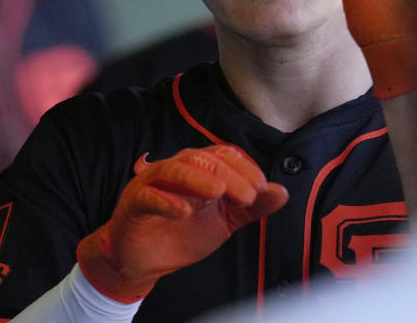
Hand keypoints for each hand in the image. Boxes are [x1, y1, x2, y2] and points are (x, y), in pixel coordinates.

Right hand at [76, 145, 288, 302]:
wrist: (145, 261)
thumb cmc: (183, 234)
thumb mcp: (224, 221)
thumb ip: (251, 207)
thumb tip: (282, 192)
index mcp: (199, 169)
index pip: (224, 155)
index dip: (245, 168)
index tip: (262, 188)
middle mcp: (177, 169)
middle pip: (203, 160)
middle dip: (229, 176)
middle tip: (248, 197)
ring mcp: (153, 183)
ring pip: (175, 169)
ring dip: (198, 179)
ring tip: (218, 192)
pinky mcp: (135, 202)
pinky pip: (149, 195)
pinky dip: (167, 201)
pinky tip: (185, 212)